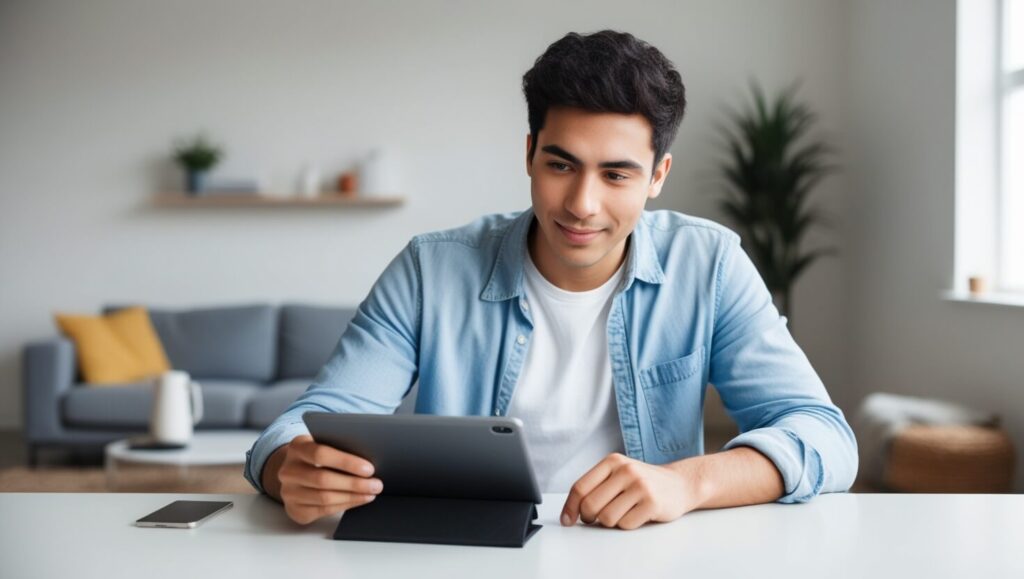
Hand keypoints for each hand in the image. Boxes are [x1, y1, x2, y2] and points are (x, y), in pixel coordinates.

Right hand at [272, 435, 383, 524]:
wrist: (295, 472)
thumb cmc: (318, 456)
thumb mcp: (324, 444)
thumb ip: (340, 447)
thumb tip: (372, 458)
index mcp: (297, 447)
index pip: (320, 454)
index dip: (346, 462)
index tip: (369, 468)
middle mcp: (288, 470)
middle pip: (323, 479)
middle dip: (354, 483)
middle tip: (376, 484)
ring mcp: (289, 492)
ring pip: (324, 497)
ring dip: (352, 496)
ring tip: (371, 493)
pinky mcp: (294, 509)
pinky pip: (323, 510)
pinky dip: (345, 505)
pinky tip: (359, 500)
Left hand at [560, 453, 703, 529]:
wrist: (680, 484)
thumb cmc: (643, 482)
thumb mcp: (618, 474)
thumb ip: (596, 486)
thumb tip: (570, 512)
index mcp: (612, 461)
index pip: (580, 487)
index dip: (570, 507)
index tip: (567, 520)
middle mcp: (626, 470)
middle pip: (591, 505)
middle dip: (590, 517)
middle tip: (597, 518)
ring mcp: (640, 486)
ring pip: (607, 518)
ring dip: (611, 522)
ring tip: (623, 512)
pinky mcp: (652, 503)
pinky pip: (626, 525)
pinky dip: (627, 525)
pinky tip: (637, 514)